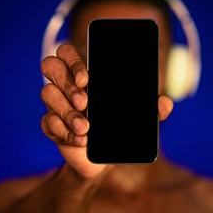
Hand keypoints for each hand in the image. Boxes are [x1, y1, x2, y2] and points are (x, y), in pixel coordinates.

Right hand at [40, 44, 172, 179]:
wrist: (101, 160)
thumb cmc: (117, 130)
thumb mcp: (136, 119)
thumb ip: (151, 109)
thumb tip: (165, 103)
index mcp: (85, 73)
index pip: (69, 52)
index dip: (74, 61)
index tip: (87, 79)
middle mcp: (66, 84)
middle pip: (50, 66)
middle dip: (67, 83)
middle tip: (85, 102)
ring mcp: (56, 104)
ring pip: (47, 93)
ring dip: (67, 111)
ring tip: (86, 128)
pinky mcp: (51, 126)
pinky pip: (48, 122)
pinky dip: (64, 132)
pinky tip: (80, 140)